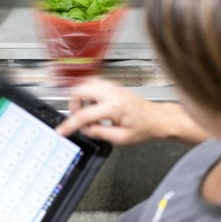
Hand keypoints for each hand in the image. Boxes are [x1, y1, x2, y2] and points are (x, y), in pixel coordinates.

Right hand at [56, 77, 207, 144]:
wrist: (158, 119)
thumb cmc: (144, 127)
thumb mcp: (120, 138)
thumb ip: (99, 133)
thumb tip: (84, 130)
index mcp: (113, 107)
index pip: (84, 115)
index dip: (69, 124)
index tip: (62, 130)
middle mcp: (112, 93)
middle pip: (80, 90)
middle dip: (73, 104)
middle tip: (76, 116)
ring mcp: (113, 87)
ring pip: (86, 83)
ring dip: (79, 96)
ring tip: (84, 110)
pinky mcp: (114, 86)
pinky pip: (94, 83)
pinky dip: (87, 92)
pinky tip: (91, 103)